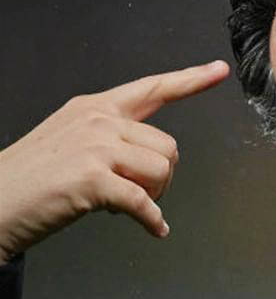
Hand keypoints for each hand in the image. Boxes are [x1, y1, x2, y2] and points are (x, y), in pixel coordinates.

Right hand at [0, 61, 229, 262]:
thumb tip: (152, 158)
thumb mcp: (72, 141)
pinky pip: (145, 202)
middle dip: (163, 177)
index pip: (152, 89)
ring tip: (125, 204)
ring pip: (162, 170)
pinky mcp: (92, 178)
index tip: (219, 70)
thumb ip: (113, 139)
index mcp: (94, 107)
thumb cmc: (34, 179)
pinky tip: (153, 228)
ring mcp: (94, 147)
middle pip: (168, 146)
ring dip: (155, 196)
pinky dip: (152, 220)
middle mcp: (97, 120)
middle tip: (136, 193)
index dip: (191, 79)